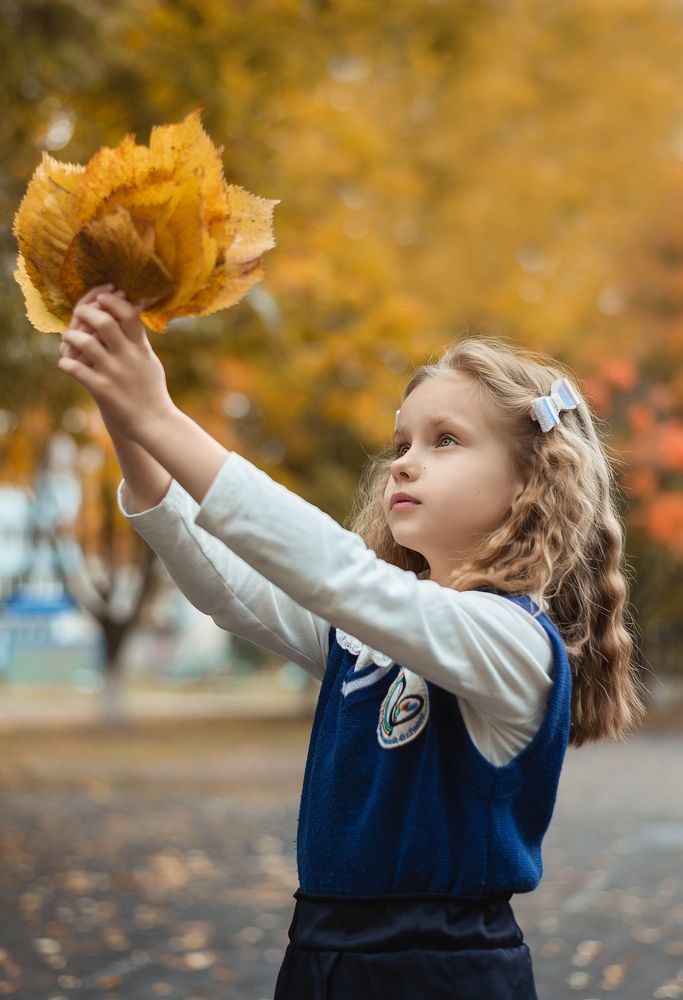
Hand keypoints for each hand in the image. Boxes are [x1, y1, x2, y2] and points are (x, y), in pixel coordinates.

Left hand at [58, 286, 176, 440]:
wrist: (154, 422)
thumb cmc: (151, 389)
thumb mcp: (149, 360)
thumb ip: (138, 339)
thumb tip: (131, 314)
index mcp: (140, 348)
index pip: (128, 314)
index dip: (112, 301)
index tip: (102, 296)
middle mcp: (127, 357)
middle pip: (103, 322)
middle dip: (86, 312)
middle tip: (78, 313)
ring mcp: (113, 373)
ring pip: (84, 342)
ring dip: (70, 336)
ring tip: (68, 338)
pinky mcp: (102, 390)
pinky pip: (76, 369)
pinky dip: (66, 363)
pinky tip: (66, 364)